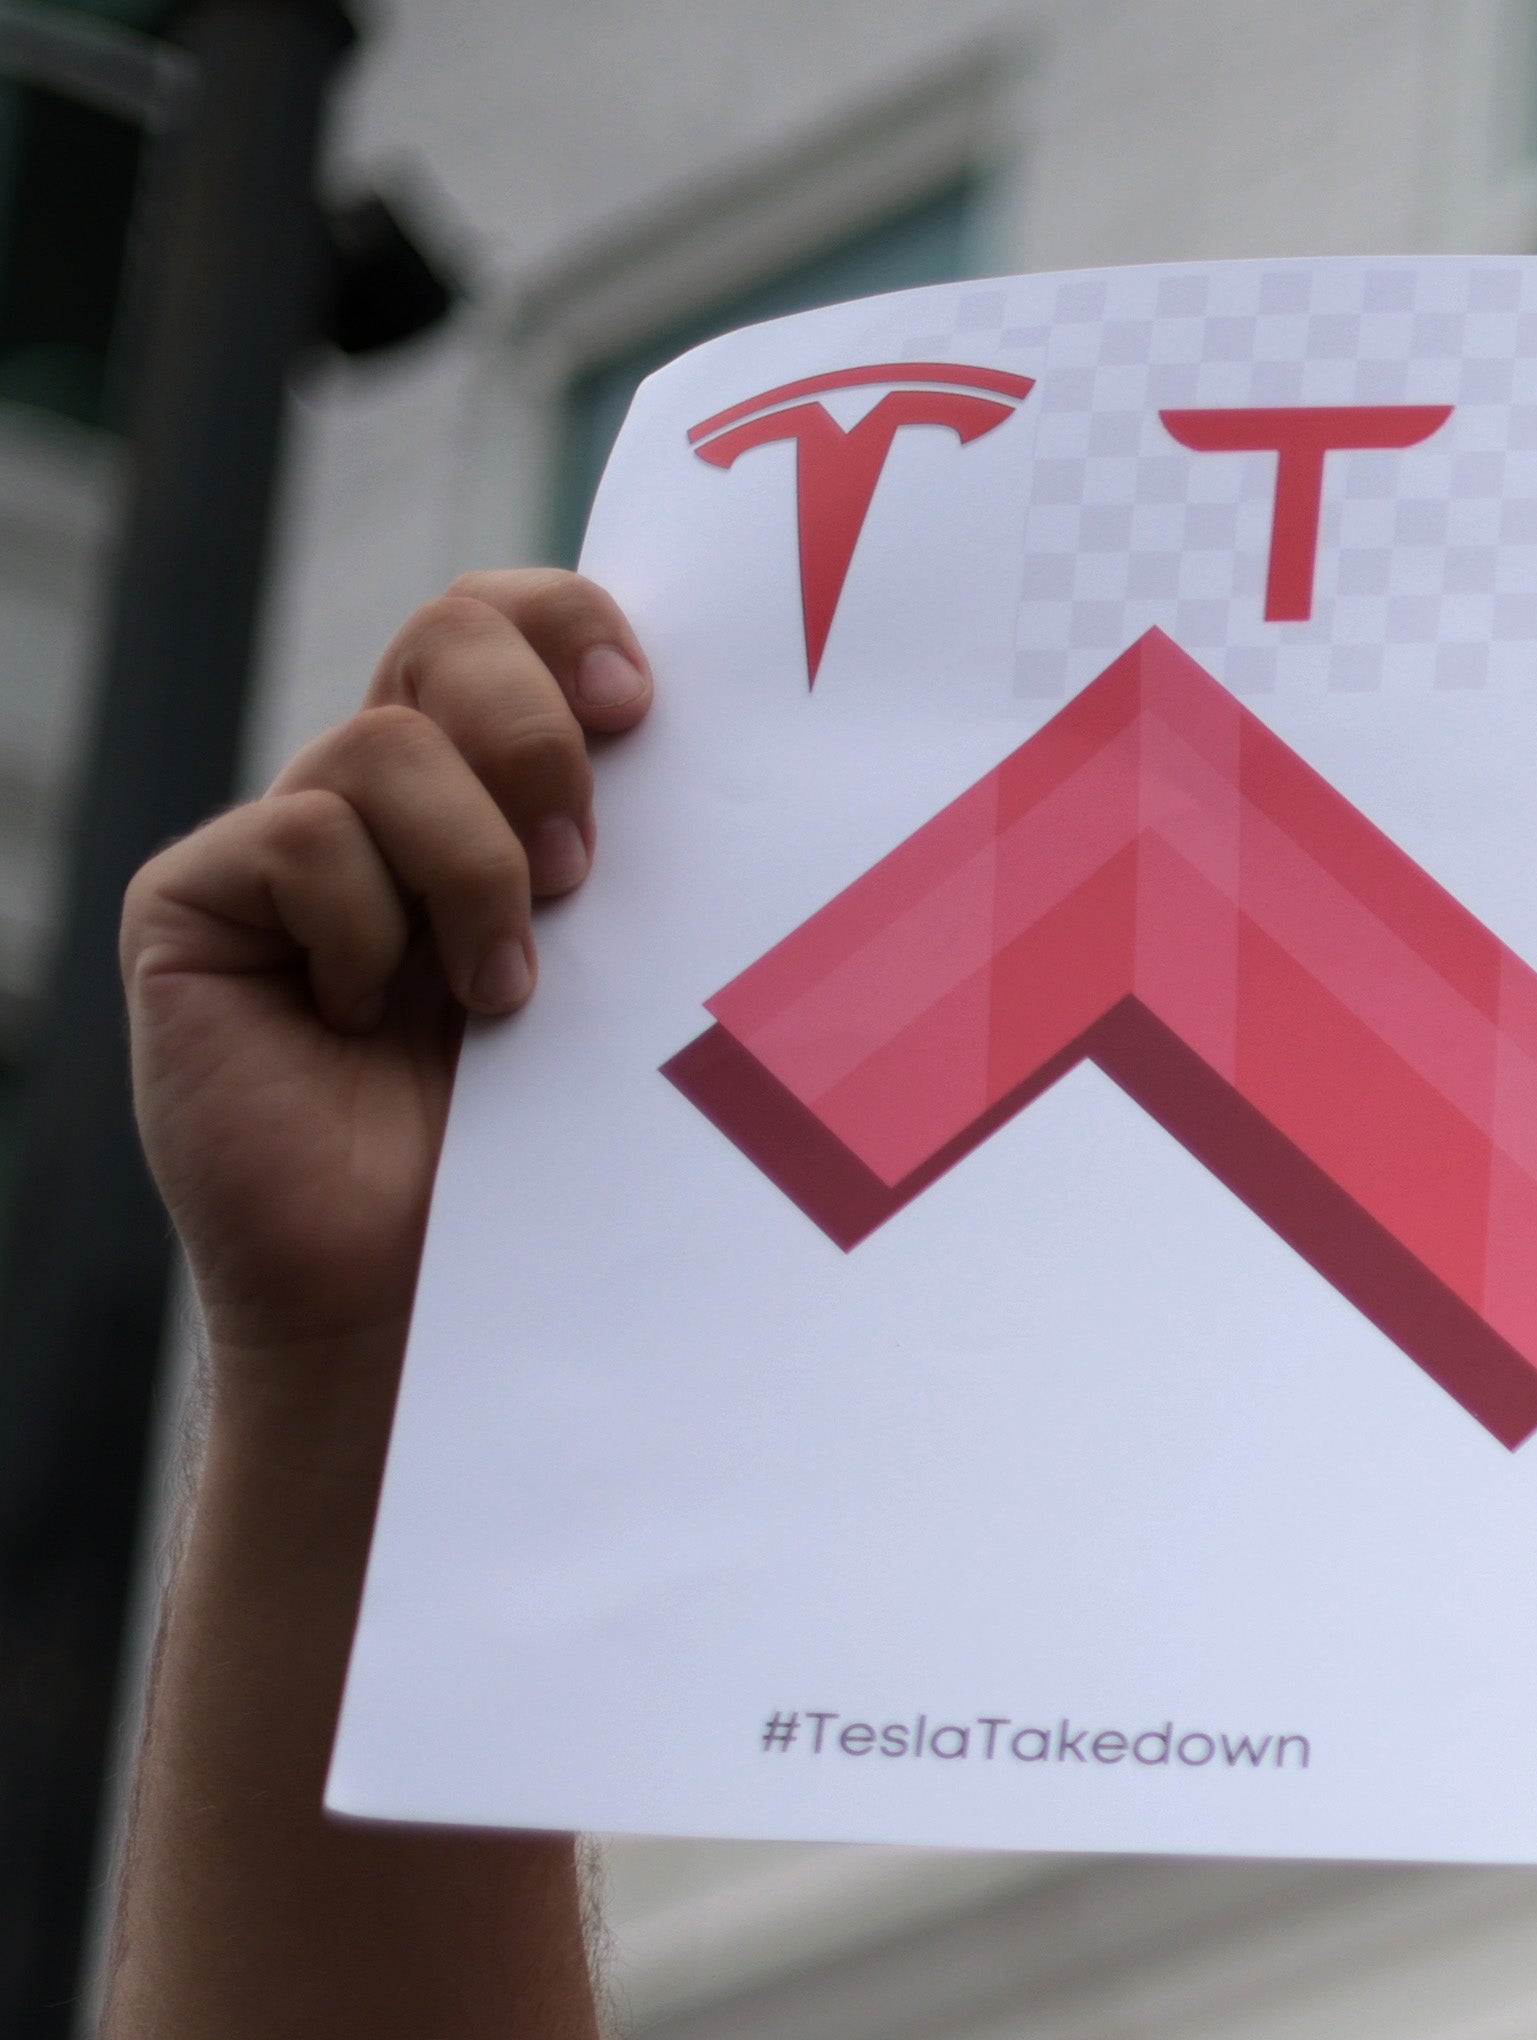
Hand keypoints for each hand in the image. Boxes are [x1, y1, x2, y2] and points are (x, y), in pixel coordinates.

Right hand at [128, 573, 643, 1354]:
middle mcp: (382, 800)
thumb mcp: (621, 986)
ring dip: (476, 874)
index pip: (516, 623)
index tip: (644, 703)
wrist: (433, 1298)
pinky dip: (369, 932)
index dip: (571, 623)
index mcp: (493, 796)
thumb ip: (637, 864)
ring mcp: (282, 849)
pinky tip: (373, 1024)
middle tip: (580, 869)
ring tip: (503, 998)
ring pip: (390, 744)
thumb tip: (722, 744)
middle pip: (450, 633)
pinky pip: (302, 840)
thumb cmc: (554, 1158)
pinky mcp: (194, 905)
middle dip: (535, 731)